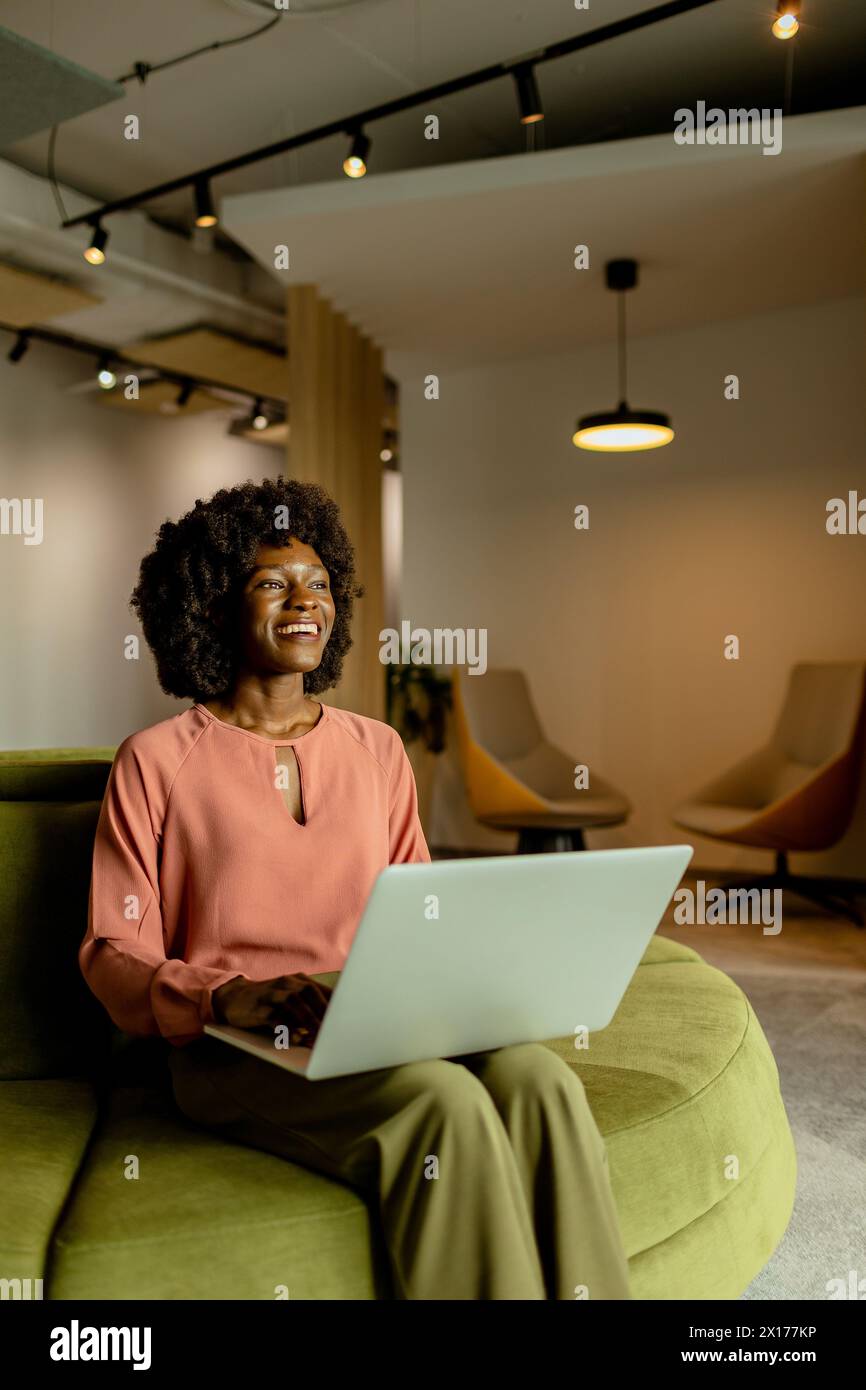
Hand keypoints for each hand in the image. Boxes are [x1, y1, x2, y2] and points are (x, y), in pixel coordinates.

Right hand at [211, 973, 332, 1045]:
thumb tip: (333, 1026)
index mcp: (298, 980)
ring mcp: (271, 993)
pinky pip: (274, 1016)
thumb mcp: (290, 1000)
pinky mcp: (258, 1008)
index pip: (321, 990)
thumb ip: (309, 1008)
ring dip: (308, 1019)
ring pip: (293, 1002)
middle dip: (323, 1011)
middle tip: (336, 1030)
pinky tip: (296, 1039)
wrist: (233, 998)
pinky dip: (286, 1028)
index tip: (349, 1019)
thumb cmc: (270, 1003)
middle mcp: (286, 983)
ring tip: (319, 1036)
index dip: (335, 1004)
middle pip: (309, 992)